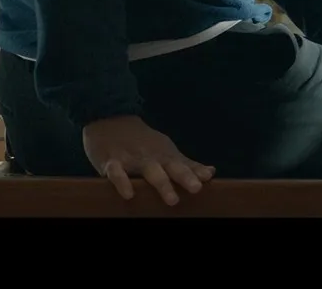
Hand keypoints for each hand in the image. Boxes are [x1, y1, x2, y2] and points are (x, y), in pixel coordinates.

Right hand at [81, 115, 214, 205]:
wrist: (110, 120)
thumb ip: (187, 164)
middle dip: (184, 177)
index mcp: (165, 155)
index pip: (183, 165)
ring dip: (161, 183)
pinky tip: (129, 195)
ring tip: (172, 200)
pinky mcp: (111, 162)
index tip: (207, 180)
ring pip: (148, 170)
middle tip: (197, 189)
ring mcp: (132, 159)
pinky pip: (117, 173)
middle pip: (170, 167)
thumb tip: (211, 173)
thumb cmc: (143, 142)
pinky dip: (122, 182)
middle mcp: (152, 157)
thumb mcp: (166, 151)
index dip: (195, 173)